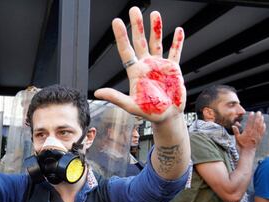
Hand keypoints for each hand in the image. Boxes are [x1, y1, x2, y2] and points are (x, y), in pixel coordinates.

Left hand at [95, 7, 185, 122]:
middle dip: (137, 26)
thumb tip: (97, 93)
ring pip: (157, 43)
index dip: (121, 36)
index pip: (126, 51)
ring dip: (156, 29)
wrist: (167, 117)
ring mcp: (159, 65)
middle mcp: (146, 65)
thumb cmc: (149, 112)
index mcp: (135, 72)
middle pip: (140, 42)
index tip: (117, 22)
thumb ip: (116, 97)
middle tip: (134, 10)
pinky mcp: (172, 68)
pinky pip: (175, 52)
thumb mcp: (130, 105)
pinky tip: (179, 30)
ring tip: (155, 14)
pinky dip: (177, 42)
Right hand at [233, 111, 265, 151]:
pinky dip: (263, 127)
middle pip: (256, 123)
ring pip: (260, 126)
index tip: (252, 113)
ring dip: (261, 120)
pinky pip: (262, 131)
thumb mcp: (237, 138)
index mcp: (247, 132)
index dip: (251, 117)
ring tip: (261, 116)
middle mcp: (253, 133)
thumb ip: (236, 131)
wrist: (247, 152)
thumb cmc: (241, 145)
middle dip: (258, 117)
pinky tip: (264, 124)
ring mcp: (257, 135)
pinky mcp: (260, 138)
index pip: (249, 123)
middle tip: (258, 112)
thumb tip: (233, 126)